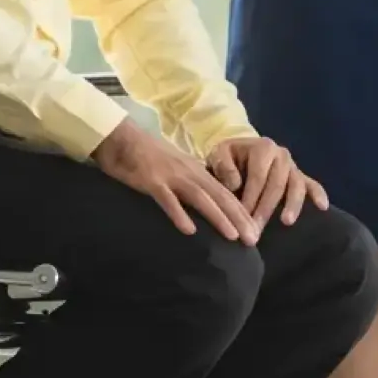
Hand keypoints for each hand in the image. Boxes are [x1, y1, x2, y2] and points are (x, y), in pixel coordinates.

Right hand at [91, 118, 259, 244]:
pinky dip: (179, 214)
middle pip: (219, 196)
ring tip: (232, 237)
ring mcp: (171, 176)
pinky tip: (189, 230)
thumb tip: (207, 205)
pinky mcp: (152, 181)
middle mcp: (189, 173)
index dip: (241, 212)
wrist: (122, 138)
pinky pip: (167, 199)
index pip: (225, 193)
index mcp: (196, 171)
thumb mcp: (176, 169)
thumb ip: (191, 184)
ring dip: (218, 217)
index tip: (255, 231)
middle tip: (253, 240)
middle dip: (238, 218)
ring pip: (200, 198)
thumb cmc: (147, 156)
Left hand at [208, 136, 328, 230]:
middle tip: (256, 231)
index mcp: (263, 147)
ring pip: (296, 185)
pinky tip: (322, 207)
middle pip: (276, 184)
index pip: (258, 176)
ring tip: (286, 222)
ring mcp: (293, 166)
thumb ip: (223, 166)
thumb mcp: (220, 155)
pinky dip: (318, 194)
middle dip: (266, 209)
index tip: (241, 218)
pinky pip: (312, 184)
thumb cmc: (229, 157)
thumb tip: (235, 185)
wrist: (241, 152)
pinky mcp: (300, 176)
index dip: (250, 197)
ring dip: (292, 205)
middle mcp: (281, 154)